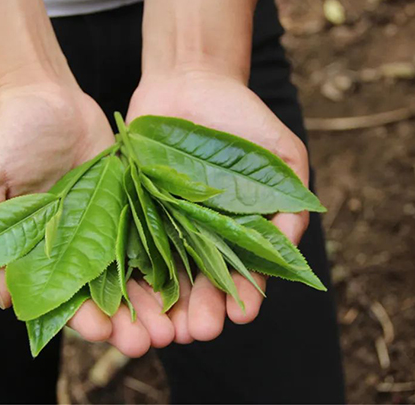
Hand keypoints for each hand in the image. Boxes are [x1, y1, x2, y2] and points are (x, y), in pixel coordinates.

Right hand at [0, 78, 174, 356]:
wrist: (44, 97)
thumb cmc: (4, 136)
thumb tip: (2, 298)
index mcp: (37, 255)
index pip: (60, 299)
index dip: (80, 318)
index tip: (101, 331)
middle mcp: (74, 249)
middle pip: (105, 296)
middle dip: (127, 321)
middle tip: (151, 340)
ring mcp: (106, 229)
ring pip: (134, 276)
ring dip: (154, 303)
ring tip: (176, 325)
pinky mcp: (132, 207)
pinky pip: (153, 238)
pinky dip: (170, 262)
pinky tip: (190, 281)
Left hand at [126, 69, 310, 342]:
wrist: (189, 82)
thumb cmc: (242, 118)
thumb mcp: (282, 156)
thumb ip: (289, 202)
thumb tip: (290, 250)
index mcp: (237, 233)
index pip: (242, 276)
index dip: (243, 296)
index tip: (240, 312)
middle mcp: (198, 238)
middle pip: (199, 286)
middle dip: (201, 311)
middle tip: (199, 331)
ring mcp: (161, 227)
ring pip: (162, 278)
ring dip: (162, 308)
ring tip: (163, 332)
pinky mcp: (128, 212)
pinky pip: (124, 248)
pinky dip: (125, 276)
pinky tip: (124, 300)